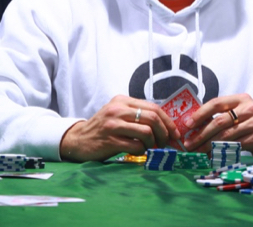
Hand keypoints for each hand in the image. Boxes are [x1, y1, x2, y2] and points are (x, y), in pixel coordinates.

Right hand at [59, 95, 180, 161]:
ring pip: (146, 132)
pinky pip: (136, 146)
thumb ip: (137, 114)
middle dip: (164, 133)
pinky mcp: (110, 140)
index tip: (174, 133)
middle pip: (153, 118)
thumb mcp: (118, 113)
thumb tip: (165, 124)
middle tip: (165, 143)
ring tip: (148, 147)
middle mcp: (117, 109)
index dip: (168, 121)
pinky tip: (137, 151)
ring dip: (152, 143)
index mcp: (122, 100)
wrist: (78, 140)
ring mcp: (113, 125)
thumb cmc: (103, 128)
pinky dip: (141, 151)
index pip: (153, 107)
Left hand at [182, 93, 252, 152]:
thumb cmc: (250, 124)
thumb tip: (194, 125)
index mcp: (241, 99)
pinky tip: (212, 155)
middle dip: (201, 133)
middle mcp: (249, 108)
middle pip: (219, 121)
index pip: (216, 103)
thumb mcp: (239, 113)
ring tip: (197, 151)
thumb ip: (221, 115)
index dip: (200, 114)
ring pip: (226, 135)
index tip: (187, 124)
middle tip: (189, 143)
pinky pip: (235, 146)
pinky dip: (222, 152)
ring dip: (209, 145)